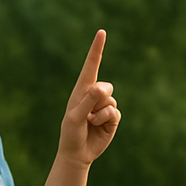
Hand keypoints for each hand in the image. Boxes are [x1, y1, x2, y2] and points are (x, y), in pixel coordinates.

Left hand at [58, 29, 119, 166]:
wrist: (77, 153)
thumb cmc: (71, 133)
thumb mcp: (75, 116)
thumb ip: (88, 101)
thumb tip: (103, 87)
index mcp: (81, 89)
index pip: (91, 65)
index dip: (97, 49)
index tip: (101, 32)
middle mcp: (94, 95)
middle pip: (105, 86)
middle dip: (98, 98)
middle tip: (87, 113)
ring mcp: (104, 106)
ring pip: (111, 100)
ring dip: (100, 114)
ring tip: (90, 123)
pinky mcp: (112, 118)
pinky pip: (115, 112)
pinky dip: (106, 120)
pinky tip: (98, 127)